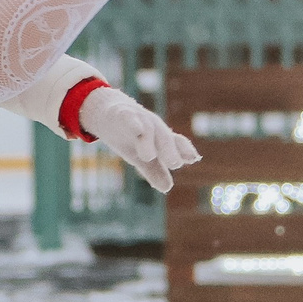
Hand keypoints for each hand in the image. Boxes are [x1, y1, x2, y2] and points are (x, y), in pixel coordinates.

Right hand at [78, 88, 199, 193]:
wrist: (109, 113)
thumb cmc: (130, 137)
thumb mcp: (141, 157)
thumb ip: (154, 171)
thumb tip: (167, 188)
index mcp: (161, 137)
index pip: (176, 143)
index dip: (185, 149)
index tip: (193, 158)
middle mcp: (153, 127)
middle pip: (164, 137)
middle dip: (170, 150)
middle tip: (175, 163)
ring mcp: (139, 119)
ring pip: (147, 129)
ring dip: (148, 142)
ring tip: (148, 157)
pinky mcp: (122, 114)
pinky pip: (129, 118)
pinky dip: (134, 123)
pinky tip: (137, 130)